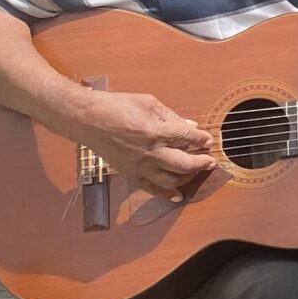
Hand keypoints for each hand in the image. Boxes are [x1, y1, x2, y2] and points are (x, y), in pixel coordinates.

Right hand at [70, 90, 218, 199]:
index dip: (201, 139)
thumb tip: (190, 126)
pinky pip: (152, 189)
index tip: (208, 140)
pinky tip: (178, 196)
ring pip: (172, 180)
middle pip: (185, 164)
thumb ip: (171, 116)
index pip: (187, 138)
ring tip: (195, 171)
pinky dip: (167, 194)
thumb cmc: (116, 106)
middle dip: (202, 163)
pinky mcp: (131, 173)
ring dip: (188, 177)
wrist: (87, 119)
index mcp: (156, 131)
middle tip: (210, 160)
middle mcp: (150, 152)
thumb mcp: (148, 103)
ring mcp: (140, 166)